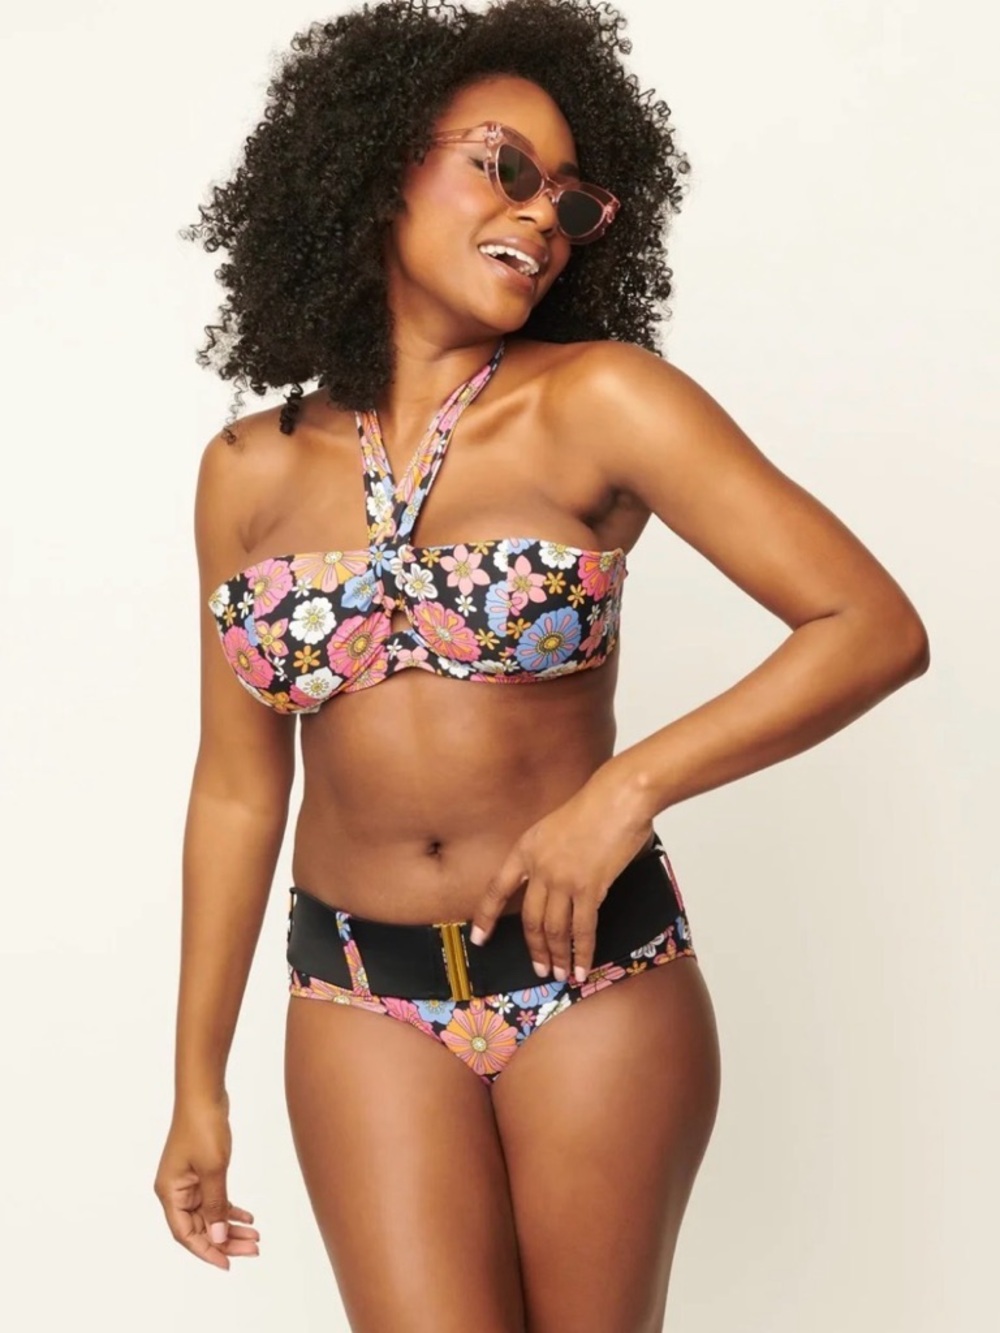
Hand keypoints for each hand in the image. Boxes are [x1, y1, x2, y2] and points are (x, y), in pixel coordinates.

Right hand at [153, 1094, 259, 1270]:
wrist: (204, 1093)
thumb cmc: (203, 1127)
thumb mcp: (213, 1170)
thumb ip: (216, 1206)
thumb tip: (218, 1238)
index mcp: (170, 1193)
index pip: (186, 1234)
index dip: (206, 1251)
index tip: (228, 1264)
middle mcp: (175, 1190)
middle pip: (200, 1226)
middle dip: (225, 1240)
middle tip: (253, 1249)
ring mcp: (188, 1180)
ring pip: (210, 1213)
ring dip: (231, 1226)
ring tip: (256, 1237)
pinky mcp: (201, 1170)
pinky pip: (215, 1198)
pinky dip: (230, 1208)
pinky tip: (248, 1217)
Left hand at [469, 763, 653, 982]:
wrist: (618, 797)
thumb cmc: (595, 806)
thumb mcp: (555, 826)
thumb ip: (549, 855)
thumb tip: (557, 884)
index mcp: (526, 848)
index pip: (497, 889)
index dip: (486, 917)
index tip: (479, 939)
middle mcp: (539, 867)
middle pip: (529, 919)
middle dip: (534, 948)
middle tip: (539, 969)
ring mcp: (562, 879)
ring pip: (554, 929)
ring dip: (556, 956)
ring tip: (559, 974)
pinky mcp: (589, 888)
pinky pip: (582, 929)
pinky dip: (582, 952)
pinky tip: (581, 967)